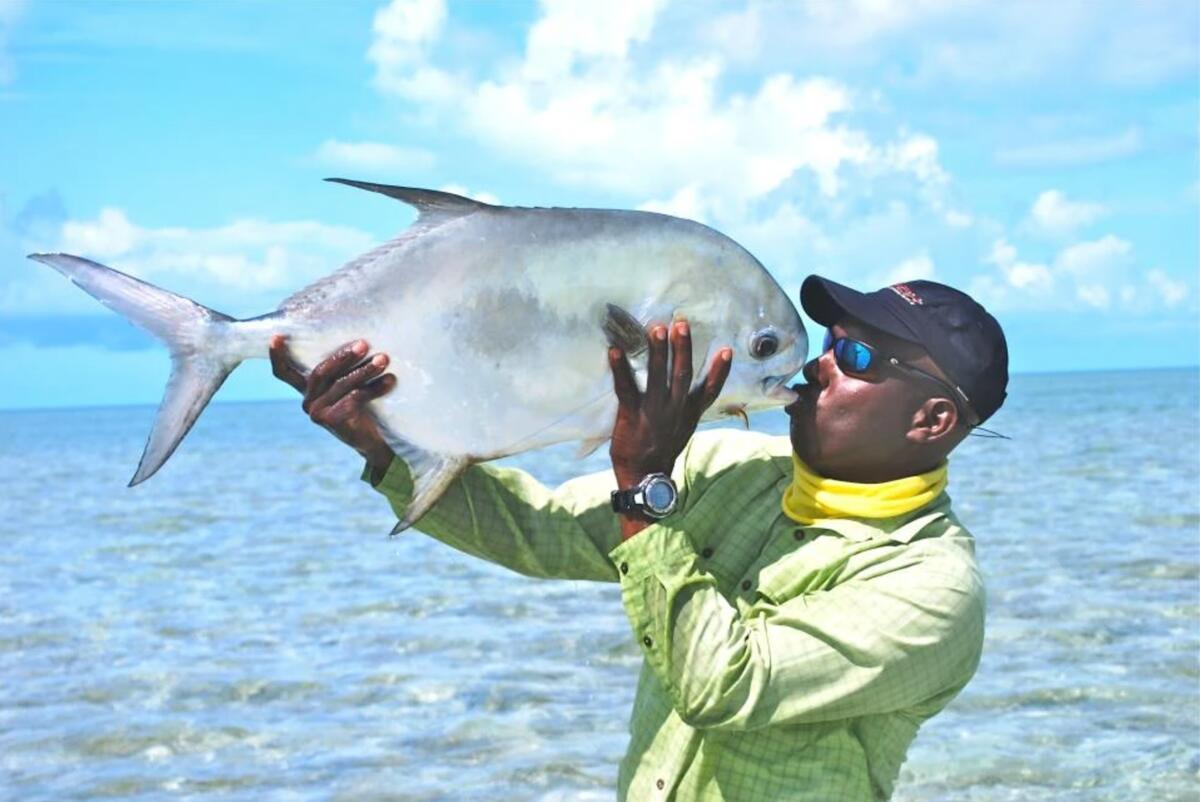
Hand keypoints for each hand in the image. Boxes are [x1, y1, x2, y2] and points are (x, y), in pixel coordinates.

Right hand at [269, 335, 396, 477]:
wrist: (371, 441)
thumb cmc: (361, 406)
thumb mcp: (347, 387)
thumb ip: (341, 371)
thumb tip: (357, 340)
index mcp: (307, 390)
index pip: (284, 373)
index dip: (277, 356)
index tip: (276, 337)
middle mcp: (307, 401)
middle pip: (321, 372)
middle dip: (343, 356)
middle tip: (364, 344)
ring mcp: (316, 413)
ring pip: (341, 384)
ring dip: (365, 370)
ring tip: (383, 360)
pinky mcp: (331, 421)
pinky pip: (354, 398)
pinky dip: (374, 388)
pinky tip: (389, 380)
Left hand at [608, 320, 731, 535]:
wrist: (645, 477)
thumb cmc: (661, 451)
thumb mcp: (682, 430)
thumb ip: (685, 409)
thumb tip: (685, 390)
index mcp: (688, 412)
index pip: (709, 390)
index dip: (719, 371)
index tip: (727, 349)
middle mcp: (674, 409)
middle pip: (682, 374)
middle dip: (683, 348)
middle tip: (681, 323)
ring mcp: (654, 410)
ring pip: (658, 376)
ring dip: (658, 351)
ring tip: (656, 329)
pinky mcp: (632, 414)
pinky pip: (626, 387)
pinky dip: (620, 368)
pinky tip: (614, 350)